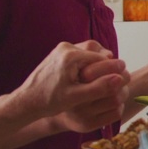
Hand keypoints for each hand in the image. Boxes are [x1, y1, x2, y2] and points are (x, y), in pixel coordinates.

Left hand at [12, 41, 129, 132]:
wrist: (26, 101)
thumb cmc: (49, 101)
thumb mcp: (76, 98)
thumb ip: (99, 88)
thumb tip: (120, 79)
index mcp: (71, 55)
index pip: (103, 58)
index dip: (113, 70)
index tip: (121, 81)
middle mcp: (66, 47)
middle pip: (97, 50)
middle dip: (106, 64)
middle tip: (113, 78)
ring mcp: (61, 49)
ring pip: (89, 51)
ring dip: (97, 62)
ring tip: (101, 78)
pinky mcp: (58, 54)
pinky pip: (80, 54)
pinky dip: (88, 62)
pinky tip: (88, 77)